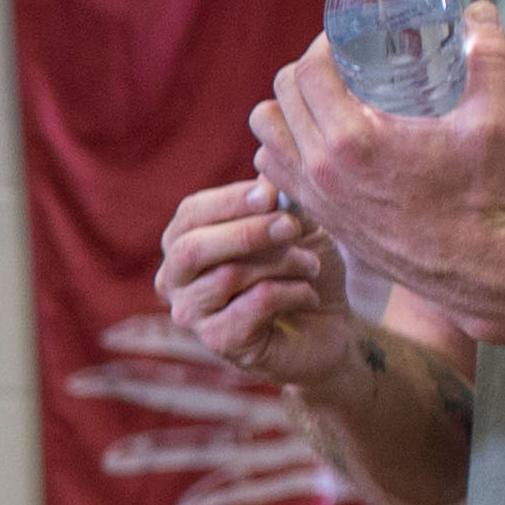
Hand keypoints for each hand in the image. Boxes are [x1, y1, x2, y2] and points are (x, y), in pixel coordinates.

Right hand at [155, 171, 360, 387]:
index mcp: (184, 243)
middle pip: (192, 248)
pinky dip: (292, 293)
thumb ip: (276, 200)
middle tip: (292, 226)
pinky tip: (309, 295)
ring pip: (228, 276)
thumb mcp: (293, 226)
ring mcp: (192, 315)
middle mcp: (175, 280)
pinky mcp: (220, 342)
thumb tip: (266, 161)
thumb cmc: (301, 270)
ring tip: (312, 265)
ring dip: (282, 263)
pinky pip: (254, 305)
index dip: (229, 201)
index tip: (271, 195)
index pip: (191, 213)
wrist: (329, 326)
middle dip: (247, 232)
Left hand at [263, 4, 504, 315]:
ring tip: (322, 101)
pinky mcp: (316, 216)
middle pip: (280, 95)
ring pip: (265, 134)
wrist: (472, 269)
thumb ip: (487, 58)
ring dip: (286, 110)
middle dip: (305, 71)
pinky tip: (318, 141)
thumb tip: (480, 10)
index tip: (344, 38)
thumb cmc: (482, 197)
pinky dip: (283, 148)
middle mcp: (320, 168)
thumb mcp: (492, 121)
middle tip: (337, 65)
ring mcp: (313, 196)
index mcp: (353, 139)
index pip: (307, 71)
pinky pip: (273, 170)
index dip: (322, 44)